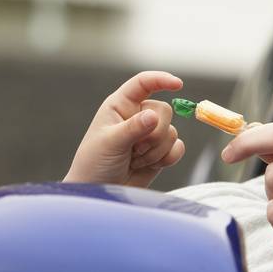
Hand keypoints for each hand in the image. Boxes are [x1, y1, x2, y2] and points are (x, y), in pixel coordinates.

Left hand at [64, 71, 185, 187]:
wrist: (100, 192)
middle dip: (153, 134)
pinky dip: (167, 159)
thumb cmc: (94, 163)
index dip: (161, 80)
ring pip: (171, 132)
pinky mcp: (159, 152)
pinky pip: (177, 148)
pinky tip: (148, 166)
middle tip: (134, 149)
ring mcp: (149, 134)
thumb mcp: (109, 143)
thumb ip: (132, 128)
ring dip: (155, 151)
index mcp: (120, 105)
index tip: (177, 84)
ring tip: (134, 160)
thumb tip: (154, 115)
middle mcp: (136, 116)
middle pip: (164, 111)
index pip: (143, 84)